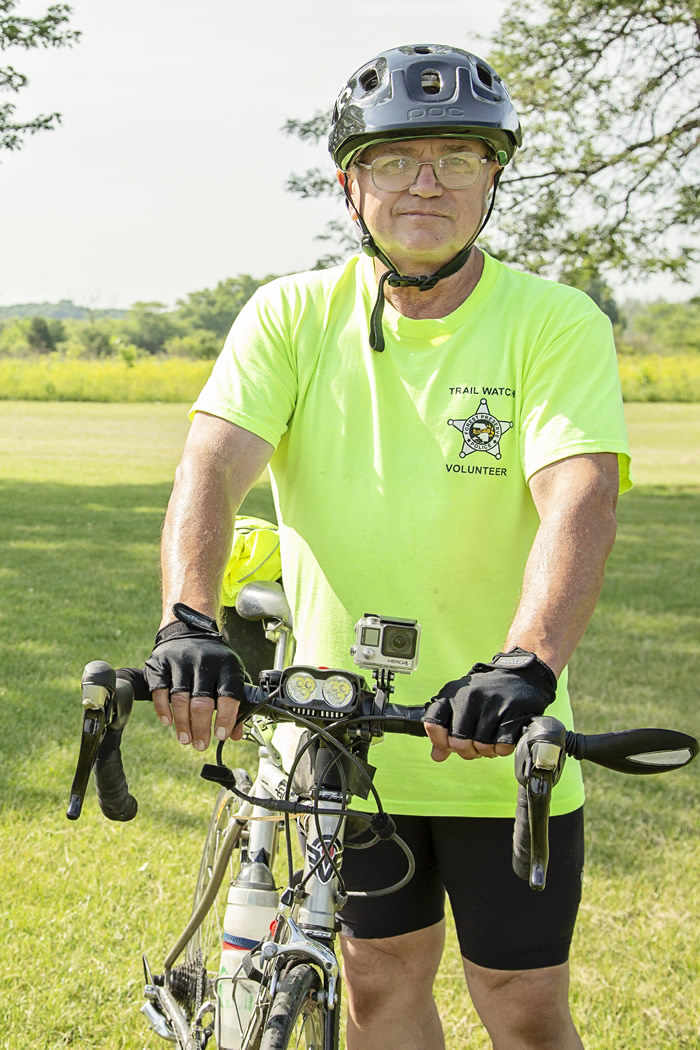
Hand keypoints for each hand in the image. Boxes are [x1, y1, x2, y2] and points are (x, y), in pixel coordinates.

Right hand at [144, 603, 245, 749]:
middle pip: (201, 702)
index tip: (221, 736)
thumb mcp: (231, 675)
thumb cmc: (214, 660)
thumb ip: (237, 704)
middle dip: (201, 728)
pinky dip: (163, 709)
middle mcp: (204, 662)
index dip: (226, 718)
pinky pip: (160, 690)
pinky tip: (168, 722)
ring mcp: (180, 662)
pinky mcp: (160, 664)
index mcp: (227, 665)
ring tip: (185, 739)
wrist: (189, 630)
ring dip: (182, 723)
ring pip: (180, 699)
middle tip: (200, 745)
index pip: (229, 696)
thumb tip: (236, 735)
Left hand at [422, 648, 556, 761]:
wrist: (519, 675)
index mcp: (452, 694)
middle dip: (468, 752)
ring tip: (490, 740)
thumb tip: (437, 756)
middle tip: (475, 746)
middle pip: (459, 743)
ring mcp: (491, 704)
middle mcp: (469, 698)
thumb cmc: (486, 693)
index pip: (433, 724)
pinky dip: (502, 749)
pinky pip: (502, 746)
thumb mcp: (461, 703)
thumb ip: (446, 728)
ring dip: (487, 751)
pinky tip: (502, 739)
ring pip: (482, 747)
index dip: (440, 741)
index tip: (449, 744)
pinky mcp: (512, 712)